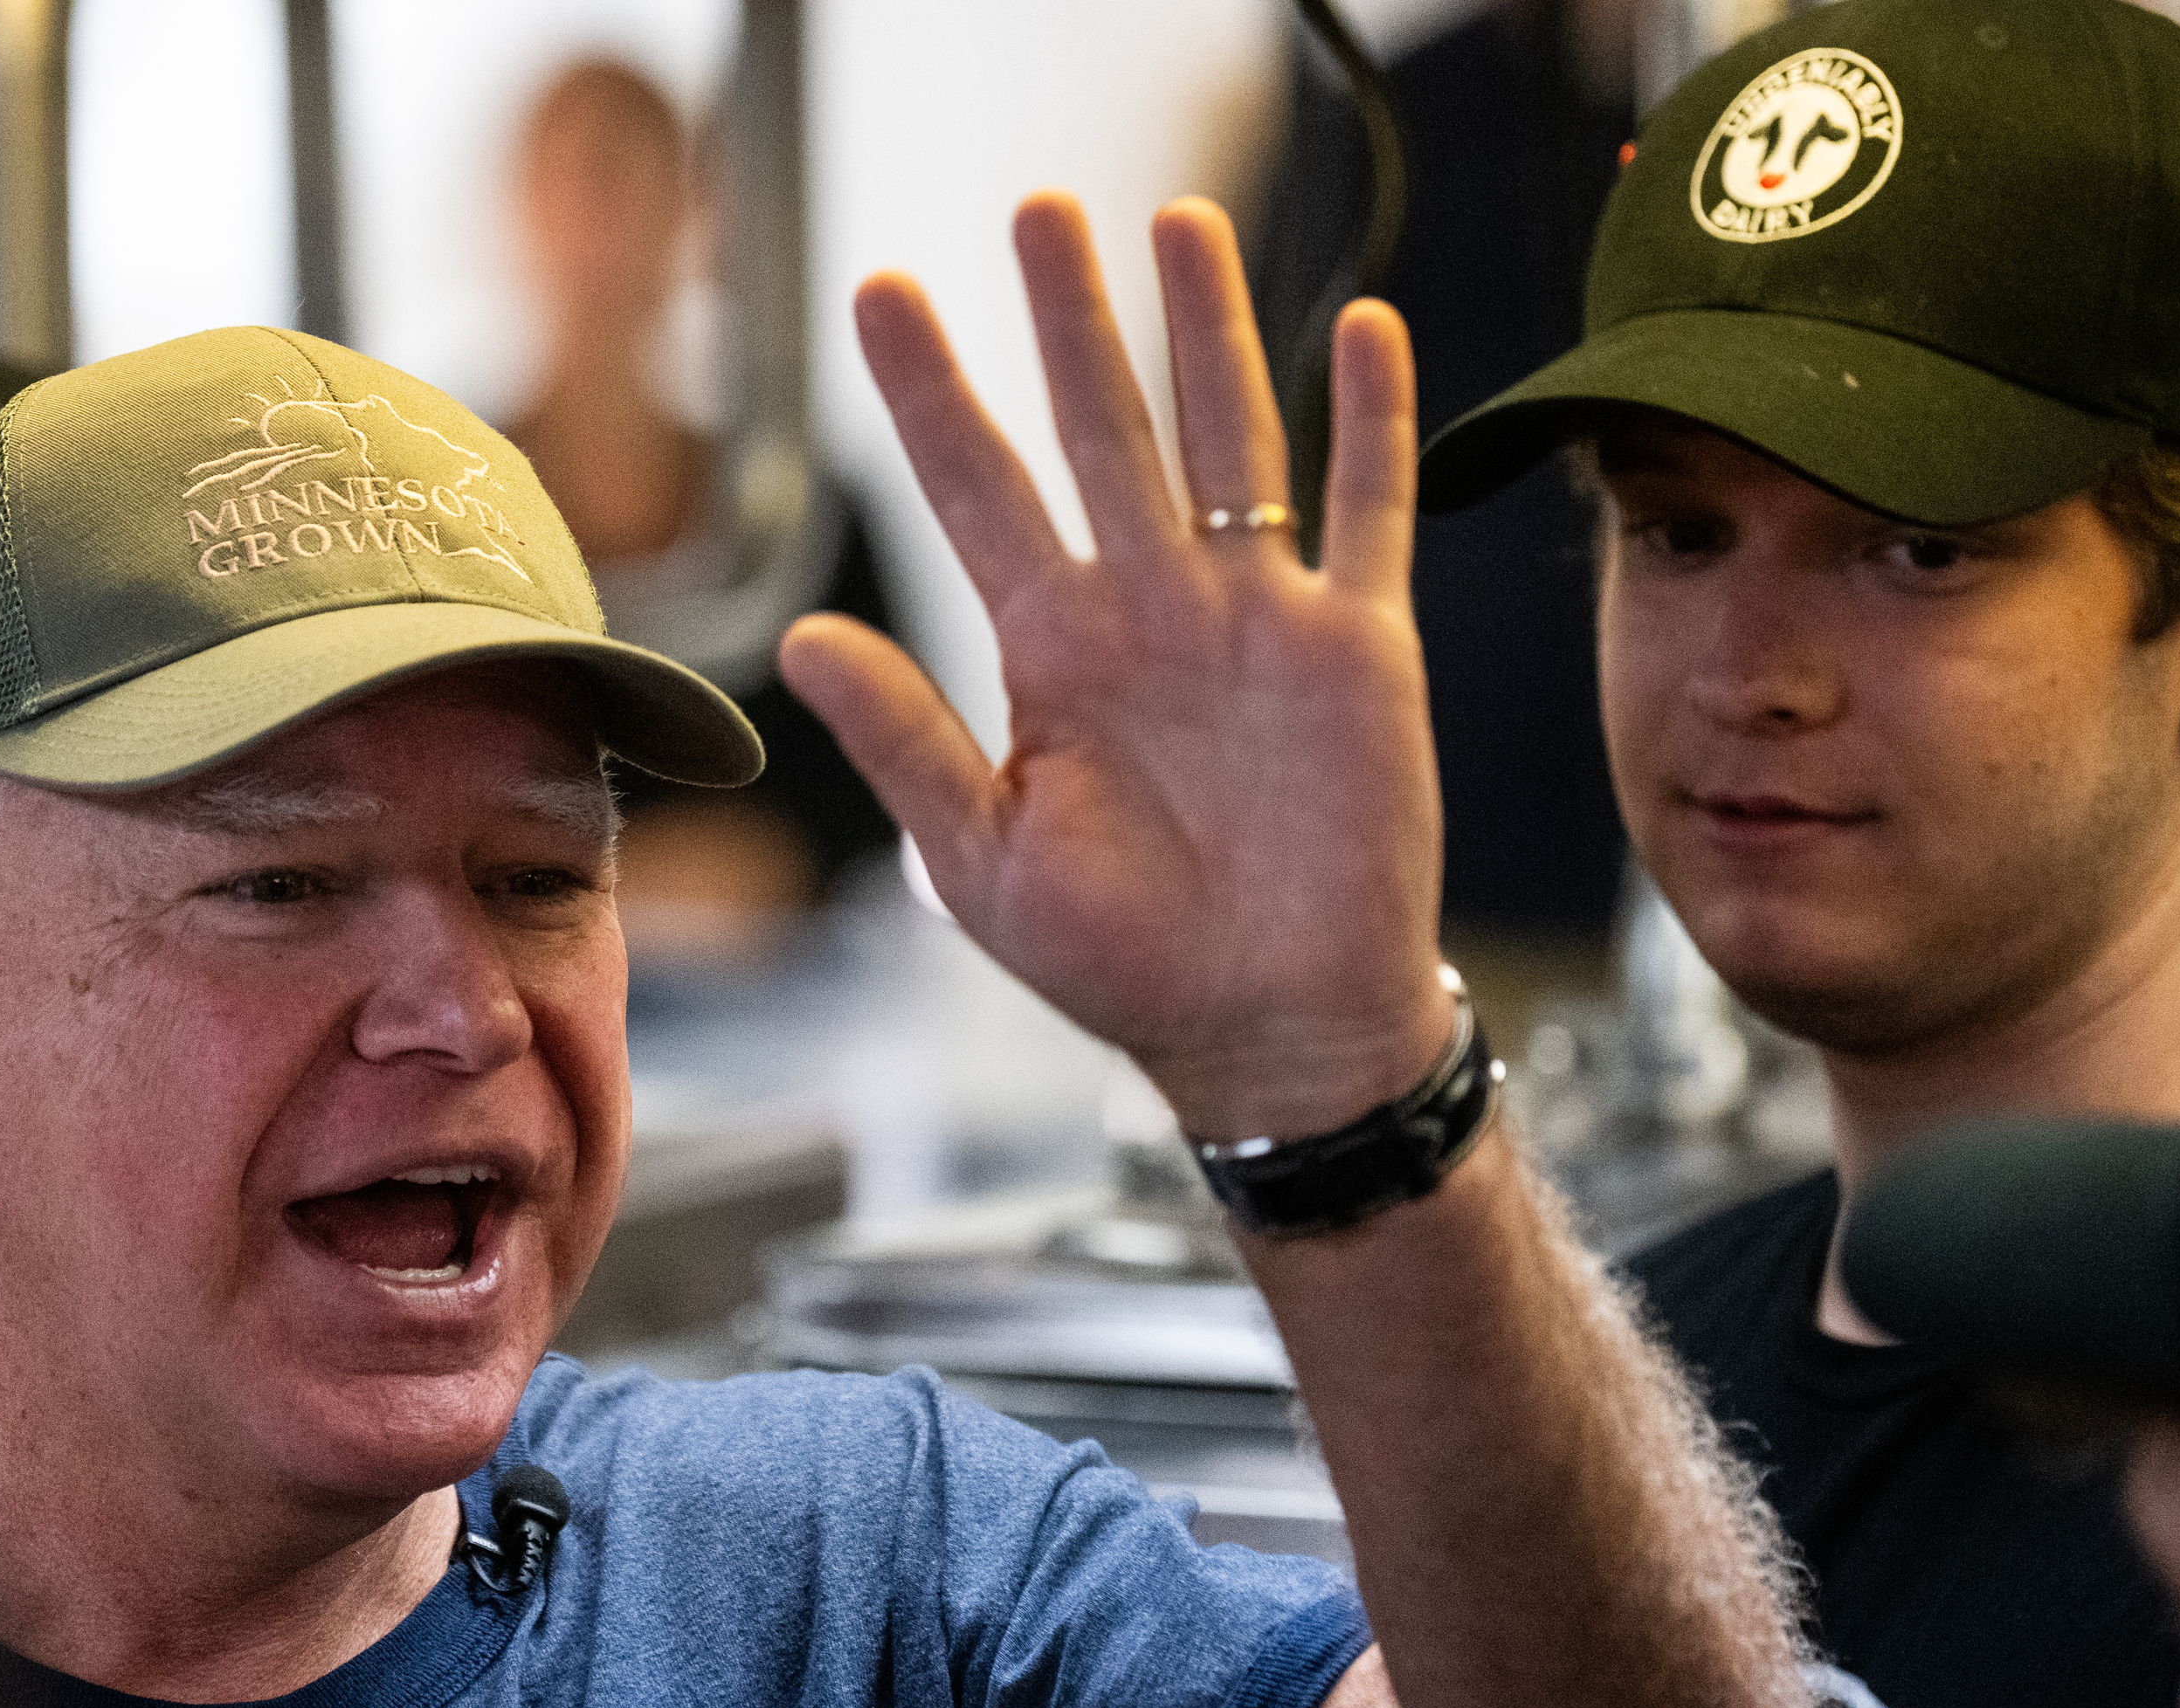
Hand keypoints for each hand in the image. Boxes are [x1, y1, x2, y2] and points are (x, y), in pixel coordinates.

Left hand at [779, 195, 1450, 1139]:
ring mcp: (1253, 618)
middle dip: (1066, 320)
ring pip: (1226, 438)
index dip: (929, 394)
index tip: (881, 294)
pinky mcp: (1356, 647)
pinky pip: (1367, 511)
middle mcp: (1146, 610)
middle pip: (1098, 429)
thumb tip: (808, 639)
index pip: (974, 490)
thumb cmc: (1121, 959)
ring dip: (1206, 331)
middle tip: (1033, 208)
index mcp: (1049, 653)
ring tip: (1176, 221)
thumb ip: (904, 741)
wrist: (1267, 1027)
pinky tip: (1362, 326)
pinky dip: (1372, 422)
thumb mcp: (981, 861)